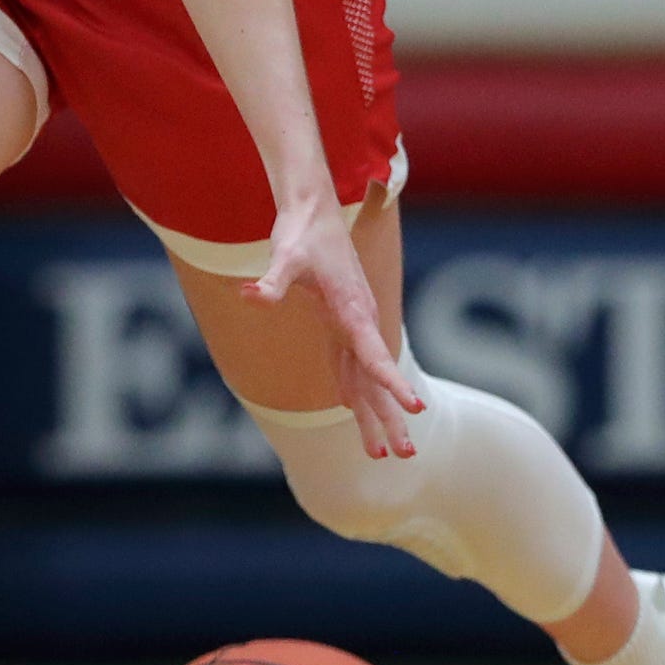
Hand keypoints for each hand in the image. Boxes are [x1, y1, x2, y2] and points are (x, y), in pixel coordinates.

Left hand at [250, 195, 424, 457]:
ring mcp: (351, 323)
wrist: (313, 210)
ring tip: (383, 453)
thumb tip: (249, 295)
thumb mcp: (285, 256)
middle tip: (406, 455)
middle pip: (377, 378)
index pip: (375, 355)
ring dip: (375, 414)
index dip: (393, 383)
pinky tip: (354, 411)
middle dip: (391, 417)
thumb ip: (271, 281)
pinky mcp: (338, 321)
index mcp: (352, 310)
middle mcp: (358, 321)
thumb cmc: (302, 232)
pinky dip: (355, 390)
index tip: (415, 408)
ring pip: (366, 378)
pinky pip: (350, 364)